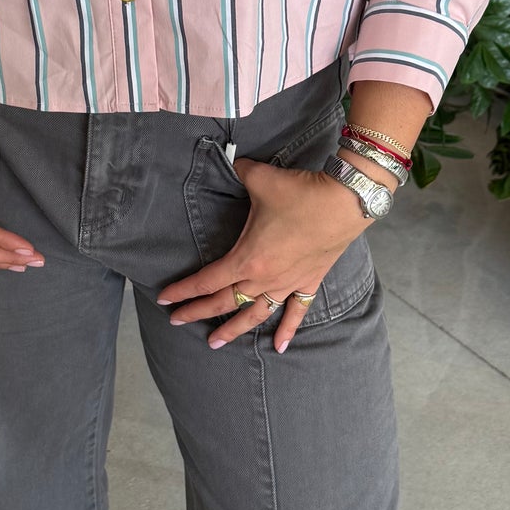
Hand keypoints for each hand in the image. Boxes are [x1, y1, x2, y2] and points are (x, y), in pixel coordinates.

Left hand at [156, 157, 386, 351]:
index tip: (165, 299)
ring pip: (255, 315)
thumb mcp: (259, 179)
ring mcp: (287, 284)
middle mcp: (264, 278)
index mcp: (246, 259)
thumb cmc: (300, 194)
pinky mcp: (308, 282)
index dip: (183, 290)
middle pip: (224, 302)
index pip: (206, 280)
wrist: (344, 203)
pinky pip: (295, 312)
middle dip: (198, 312)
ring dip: (234, 329)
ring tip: (215, 342)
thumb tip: (232, 161)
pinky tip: (279, 348)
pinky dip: (287, 330)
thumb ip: (239, 171)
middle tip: (178, 321)